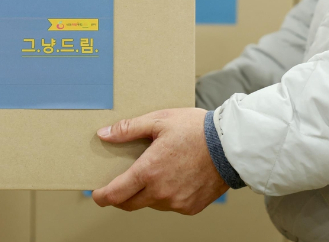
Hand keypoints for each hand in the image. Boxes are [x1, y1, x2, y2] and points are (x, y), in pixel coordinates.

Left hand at [92, 108, 227, 214]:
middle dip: (119, 197)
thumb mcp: (159, 120)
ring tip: (151, 173)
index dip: (101, 197)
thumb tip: (104, 135)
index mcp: (149, 171)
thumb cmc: (196, 129)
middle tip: (117, 185)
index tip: (96, 193)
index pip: (116, 194)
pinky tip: (171, 178)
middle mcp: (161, 192)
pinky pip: (170, 205)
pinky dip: (165, 195)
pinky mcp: (191, 207)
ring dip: (145, 194)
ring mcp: (177, 202)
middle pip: (129, 204)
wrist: (233, 145)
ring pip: (150, 204)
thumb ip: (128, 129)